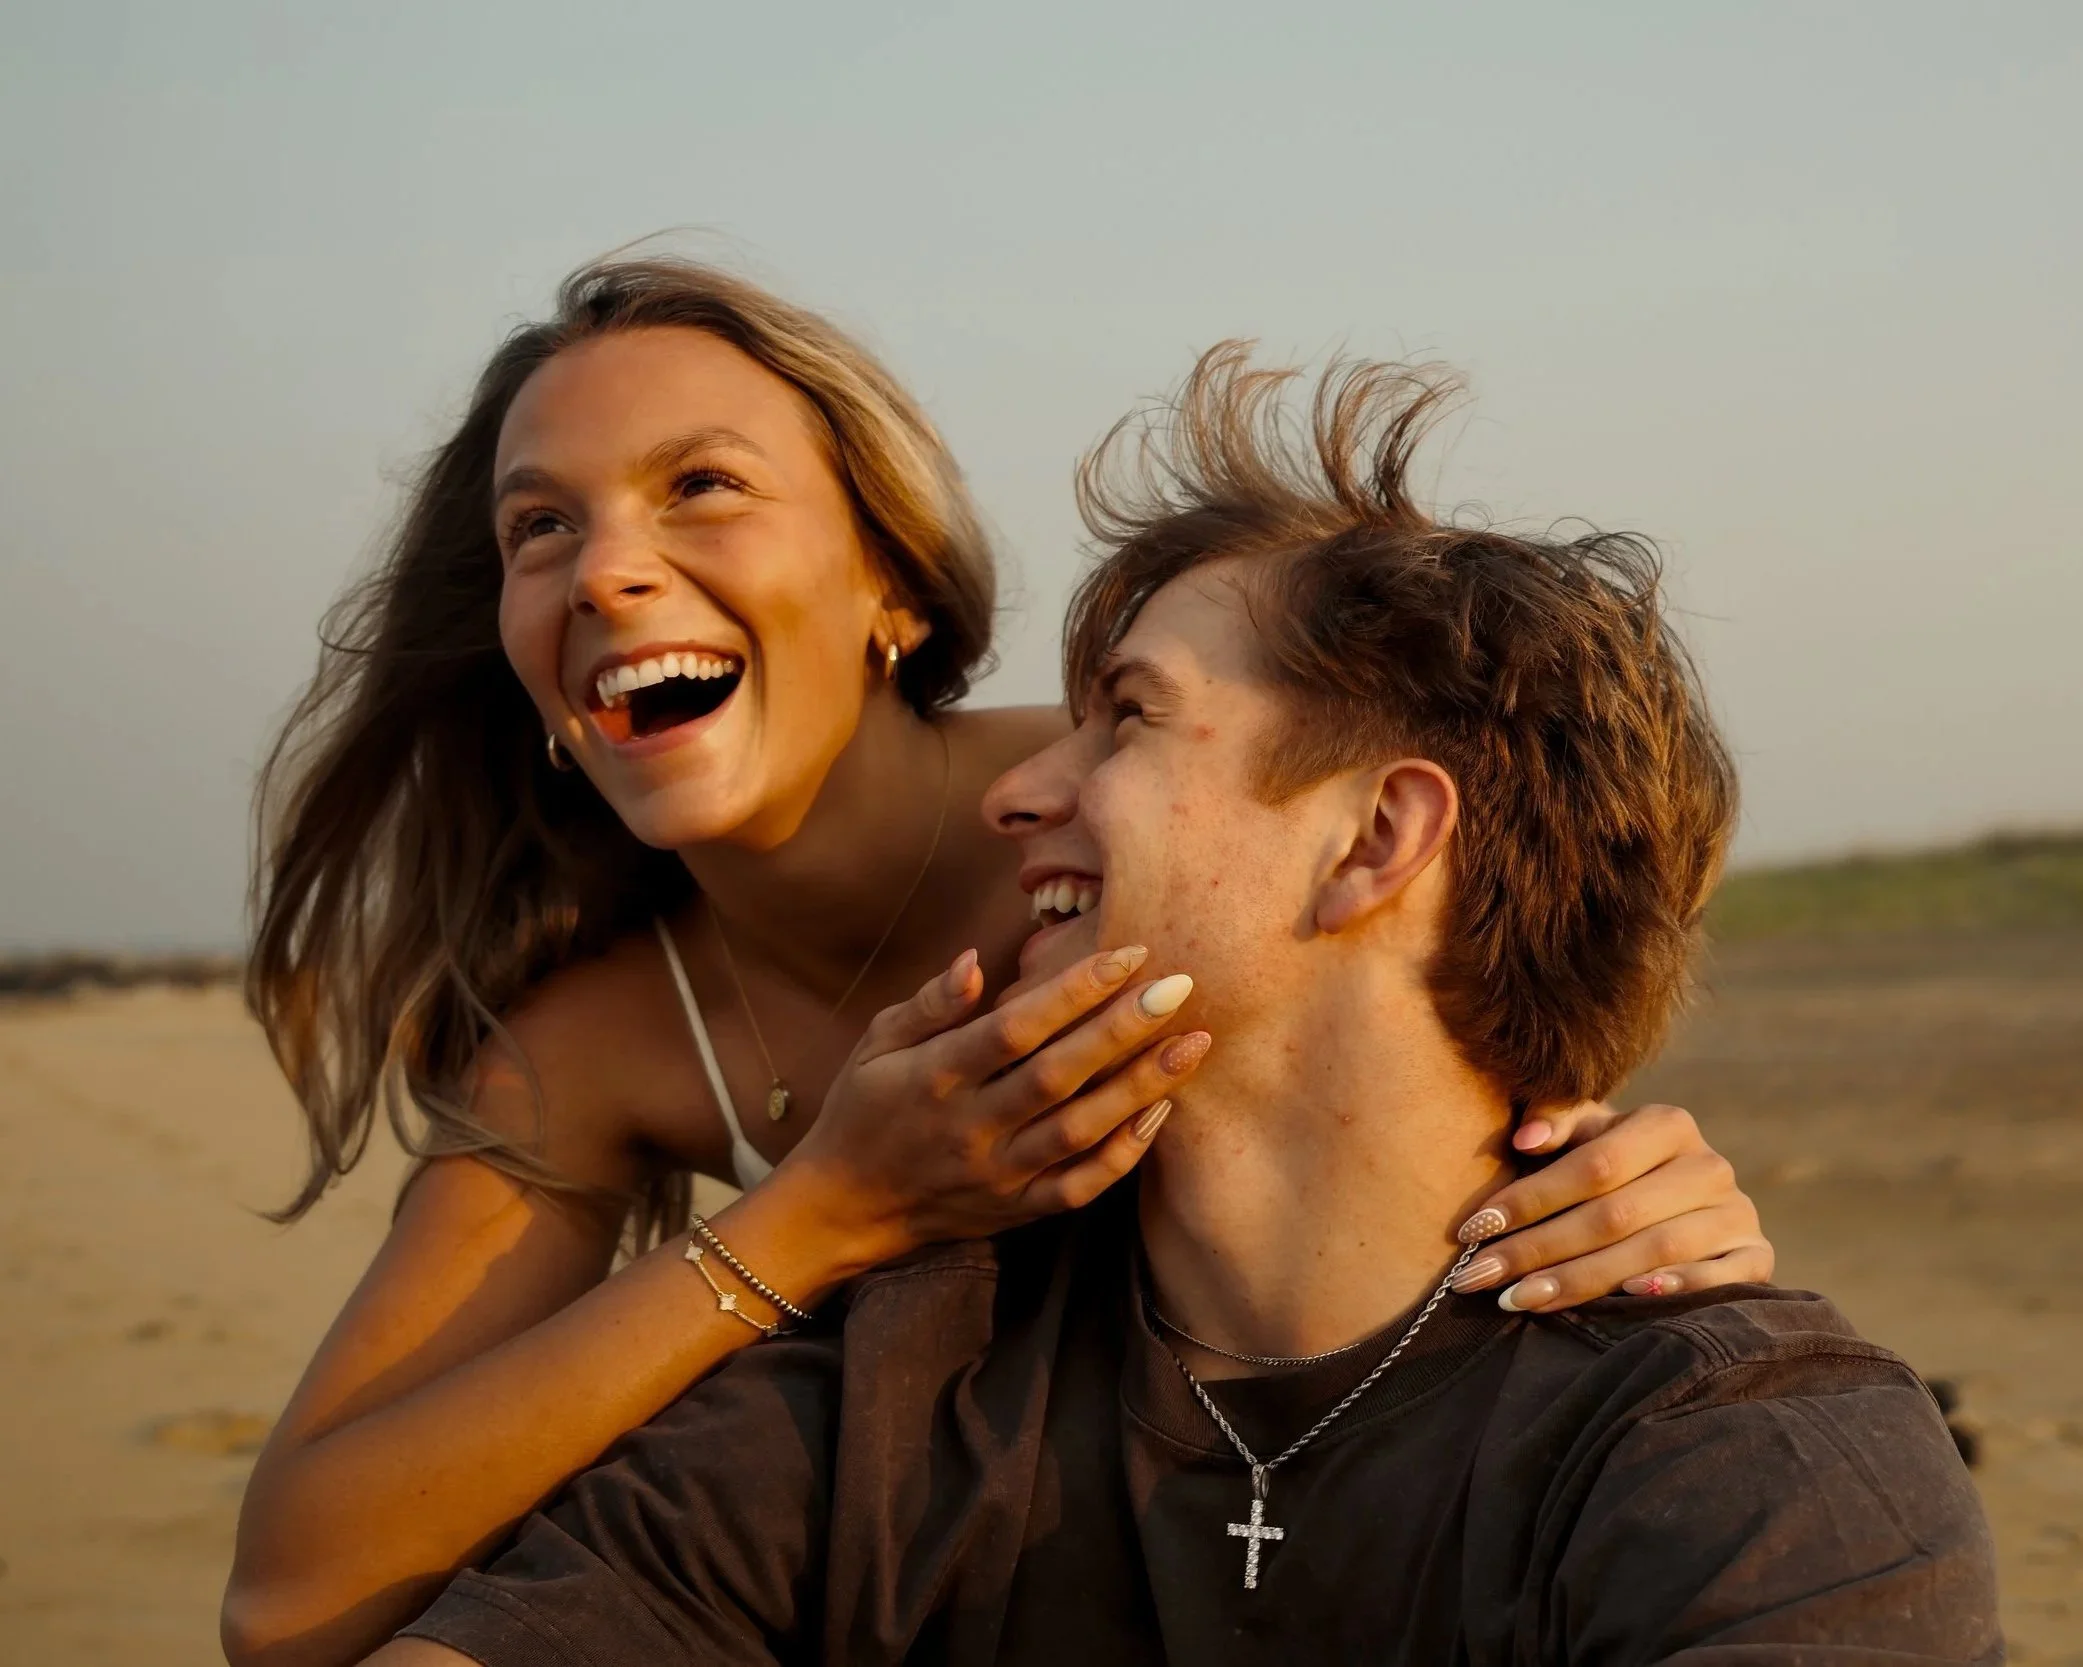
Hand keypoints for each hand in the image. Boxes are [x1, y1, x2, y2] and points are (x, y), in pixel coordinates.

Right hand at [781, 945, 1209, 1268]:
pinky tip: (1160, 1112)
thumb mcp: (878, 1043)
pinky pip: (1078, 1188)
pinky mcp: (1015, 1210)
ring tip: (1194, 1044)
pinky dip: (1122, 1155)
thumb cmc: (863, 1108)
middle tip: (1182, 986)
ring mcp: (997, 1174)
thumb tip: (978, 959)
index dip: (1073, 990)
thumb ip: (931, 1004)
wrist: (843, 1208)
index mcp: (935, 1077)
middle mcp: (970, 1127)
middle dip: (1124, 1029)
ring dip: (1141, 1087)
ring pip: (1079, 1132)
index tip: (1128, 954)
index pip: (1014, 1028)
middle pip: (1058, 1076)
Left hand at [1449, 1101, 1773, 1312]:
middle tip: (1477, 1277)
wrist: (1686, 1199)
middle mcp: (1708, 1166)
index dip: (1529, 1198)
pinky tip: (1626, 1301)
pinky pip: (1720, 1280)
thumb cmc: (1614, 1166)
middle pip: (1614, 1215)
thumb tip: (1525, 1138)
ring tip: (1519, 1299)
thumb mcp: (1586, 1135)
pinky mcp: (1756, 1257)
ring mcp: (1737, 1213)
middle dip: (1537, 1249)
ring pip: (1653, 1252)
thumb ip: (1556, 1121)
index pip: (1591, 1166)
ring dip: (1581, 1280)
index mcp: (1668, 1124)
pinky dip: (1676, 1290)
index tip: (1473, 1228)